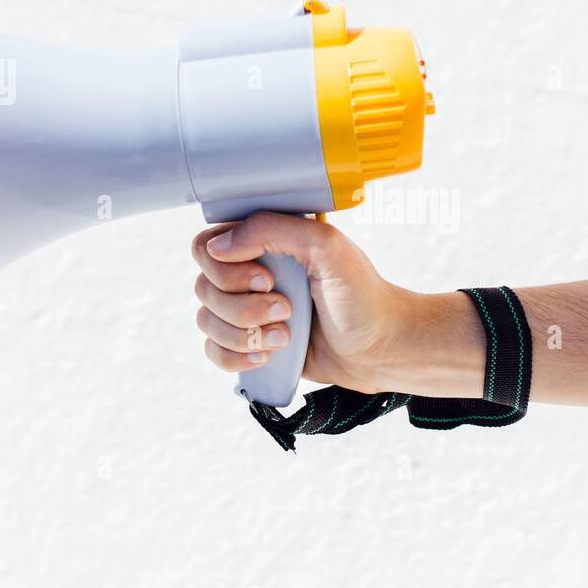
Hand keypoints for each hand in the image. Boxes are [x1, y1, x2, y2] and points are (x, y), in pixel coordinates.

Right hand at [191, 212, 484, 397]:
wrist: (383, 349)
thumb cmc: (363, 297)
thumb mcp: (327, 247)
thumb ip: (272, 230)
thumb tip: (220, 247)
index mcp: (266, 242)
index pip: (208, 245)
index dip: (226, 268)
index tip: (266, 278)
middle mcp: (252, 273)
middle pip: (204, 287)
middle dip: (243, 307)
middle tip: (287, 308)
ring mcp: (250, 310)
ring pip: (207, 321)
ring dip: (245, 334)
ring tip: (287, 335)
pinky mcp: (253, 344)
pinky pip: (214, 351)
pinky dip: (236, 357)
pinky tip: (269, 355)